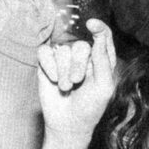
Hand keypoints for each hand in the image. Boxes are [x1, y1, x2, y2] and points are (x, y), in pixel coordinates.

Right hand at [36, 17, 116, 139]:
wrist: (67, 123)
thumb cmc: (90, 107)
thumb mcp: (104, 86)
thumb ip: (103, 60)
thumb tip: (99, 35)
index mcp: (101, 58)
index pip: (102, 35)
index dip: (98, 27)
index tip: (92, 24)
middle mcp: (83, 55)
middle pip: (80, 44)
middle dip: (78, 65)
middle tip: (77, 82)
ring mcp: (64, 58)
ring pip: (62, 50)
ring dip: (63, 72)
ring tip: (66, 87)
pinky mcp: (46, 63)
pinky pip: (44, 52)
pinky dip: (49, 67)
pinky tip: (53, 80)